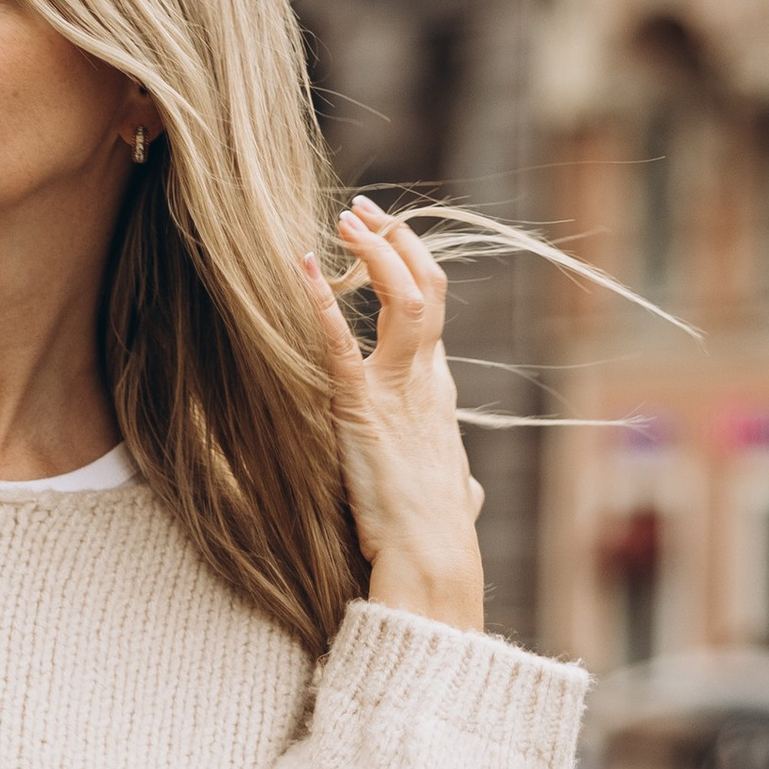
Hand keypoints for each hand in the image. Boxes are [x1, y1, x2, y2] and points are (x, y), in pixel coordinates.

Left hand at [298, 202, 485, 633]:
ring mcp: (399, 391)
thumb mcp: (454, 493)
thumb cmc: (435, 533)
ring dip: (374, 254)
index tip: (381, 234)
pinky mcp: (364, 410)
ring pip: (403, 300)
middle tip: (360, 209)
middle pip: (426, 288)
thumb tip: (469, 492)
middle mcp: (426, 379)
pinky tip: (299, 269)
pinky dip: (322, 302)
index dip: (409, 263)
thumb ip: (457, 480)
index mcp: (438, 390)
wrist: (430, 559)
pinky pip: (343, 344)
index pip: (432, 307)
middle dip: (395, 241)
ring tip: (345, 220)